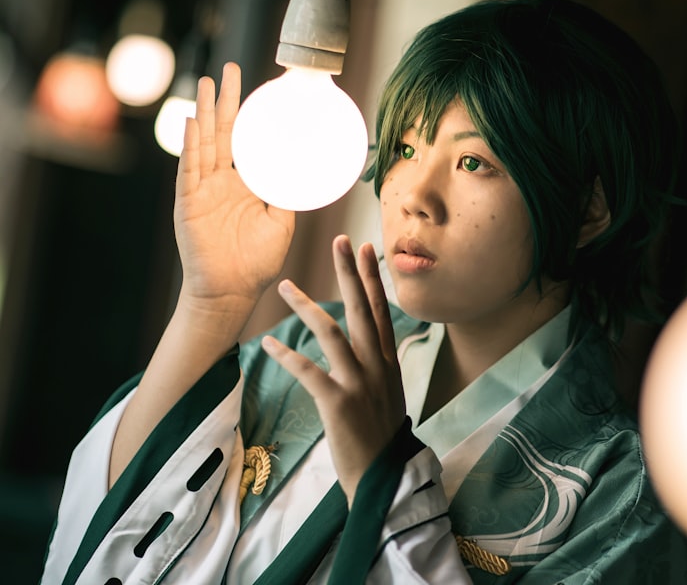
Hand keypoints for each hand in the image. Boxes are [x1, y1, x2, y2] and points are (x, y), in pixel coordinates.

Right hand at [175, 63, 294, 307]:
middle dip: (226, 100)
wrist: (231, 291)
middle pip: (224, 131)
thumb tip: (307, 167)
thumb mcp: (281, 221)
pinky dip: (191, 144)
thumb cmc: (257, 261)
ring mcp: (203, 189)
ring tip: (208, 82)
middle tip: (230, 69)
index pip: (248, 142)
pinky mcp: (188, 201)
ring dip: (206, 111)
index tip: (260, 91)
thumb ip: (287, 193)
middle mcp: (223, 181)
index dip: (251, 117)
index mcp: (246, 184)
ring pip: (204, 141)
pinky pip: (189, 168)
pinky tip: (193, 121)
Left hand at [261, 236, 406, 505]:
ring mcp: (359, 382)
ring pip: (333, 332)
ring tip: (286, 286)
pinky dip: (288, 355)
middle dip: (349, 272)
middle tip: (339, 240)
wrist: (384, 475)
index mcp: (388, 360)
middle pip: (363, 309)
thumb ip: (377, 364)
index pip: (382, 309)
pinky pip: (309, 371)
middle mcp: (377, 364)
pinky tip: (268, 344)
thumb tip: (366, 342)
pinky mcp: (338, 403)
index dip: (372, 278)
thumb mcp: (388, 391)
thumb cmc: (380, 434)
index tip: (364, 248)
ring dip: (308, 306)